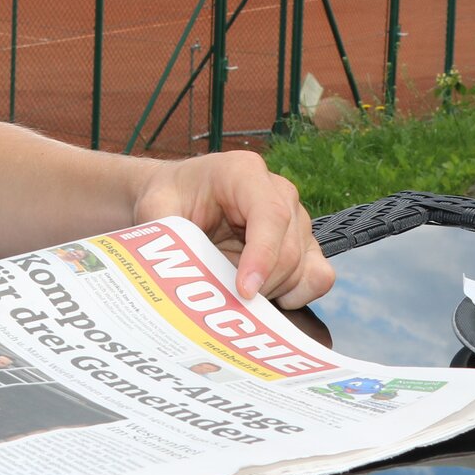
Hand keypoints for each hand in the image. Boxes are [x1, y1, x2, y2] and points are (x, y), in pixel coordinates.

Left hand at [132, 150, 333, 308]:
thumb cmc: (170, 197)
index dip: (262, 256)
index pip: (270, 214)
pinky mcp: (302, 243)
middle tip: (228, 302)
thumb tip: (170, 269)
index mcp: (244, 173)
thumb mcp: (156, 209)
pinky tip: (266, 296)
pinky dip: (298, 294)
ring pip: (304, 266)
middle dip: (261, 284)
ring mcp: (295, 217)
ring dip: (273, 291)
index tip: (244, 291)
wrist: (179, 196)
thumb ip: (164, 232)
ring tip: (236, 294)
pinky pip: (318, 275)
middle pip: (289, 247)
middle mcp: (278, 191)